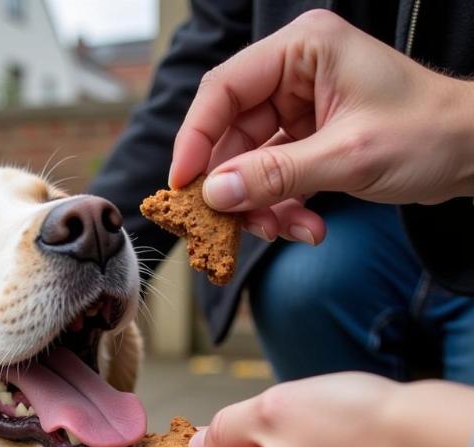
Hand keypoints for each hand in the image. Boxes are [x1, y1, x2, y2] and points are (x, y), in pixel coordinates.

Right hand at [170, 10, 473, 244]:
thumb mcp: (346, 157)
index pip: (224, 90)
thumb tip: (214, 194)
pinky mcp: (306, 143)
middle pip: (231, 134)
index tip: (183, 186)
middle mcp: (294, 76)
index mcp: (303, 50)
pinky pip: (272, 180)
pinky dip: (281, 209)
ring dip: (260, 206)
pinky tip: (305, 228)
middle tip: (227, 226)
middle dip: (233, 186)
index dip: (195, 138)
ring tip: (284, 231)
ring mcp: (299, 112)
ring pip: (248, 164)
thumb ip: (275, 175)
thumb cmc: (428, 134)